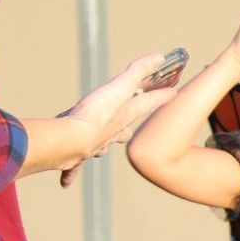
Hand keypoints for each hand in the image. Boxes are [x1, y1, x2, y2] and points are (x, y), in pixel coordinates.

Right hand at [57, 51, 182, 186]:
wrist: (73, 142)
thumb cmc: (96, 115)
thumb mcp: (119, 87)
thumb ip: (138, 71)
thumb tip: (160, 57)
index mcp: (123, 118)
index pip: (147, 105)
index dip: (160, 98)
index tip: (173, 93)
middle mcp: (111, 134)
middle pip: (123, 132)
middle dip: (125, 130)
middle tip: (127, 131)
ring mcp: (93, 147)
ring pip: (99, 148)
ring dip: (98, 148)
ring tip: (98, 148)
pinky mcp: (74, 158)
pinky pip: (73, 168)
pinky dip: (70, 174)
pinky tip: (67, 184)